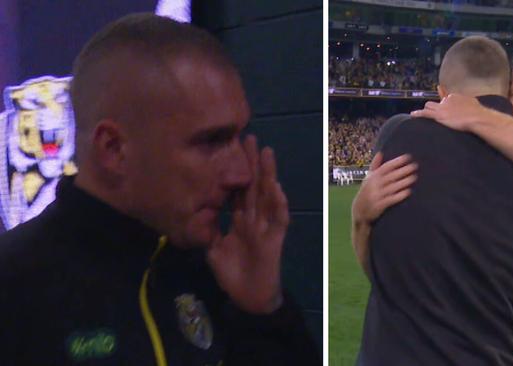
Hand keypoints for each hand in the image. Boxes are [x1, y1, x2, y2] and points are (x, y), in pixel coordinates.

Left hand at [207, 135, 288, 313]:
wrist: (248, 298)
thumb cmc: (233, 274)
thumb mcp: (213, 248)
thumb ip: (208, 230)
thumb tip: (195, 212)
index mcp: (240, 219)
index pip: (238, 189)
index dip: (236, 170)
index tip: (232, 147)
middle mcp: (254, 218)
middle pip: (254, 185)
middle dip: (252, 162)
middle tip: (250, 137)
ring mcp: (266, 226)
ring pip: (268, 196)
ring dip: (268, 175)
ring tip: (267, 152)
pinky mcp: (275, 238)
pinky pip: (279, 219)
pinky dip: (278, 204)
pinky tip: (276, 188)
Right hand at [352, 152, 417, 224]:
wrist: (359, 211)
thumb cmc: (366, 192)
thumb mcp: (368, 179)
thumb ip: (374, 166)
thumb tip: (380, 152)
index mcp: (372, 177)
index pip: (386, 167)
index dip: (397, 161)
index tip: (408, 157)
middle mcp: (374, 185)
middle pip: (391, 176)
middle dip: (403, 170)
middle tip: (414, 166)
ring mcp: (376, 195)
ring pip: (392, 187)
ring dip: (404, 182)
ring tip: (414, 177)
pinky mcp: (379, 205)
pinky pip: (391, 199)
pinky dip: (399, 195)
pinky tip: (408, 191)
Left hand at [409, 93, 486, 131]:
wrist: (476, 117)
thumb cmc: (477, 112)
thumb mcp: (472, 102)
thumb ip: (466, 101)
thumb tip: (467, 101)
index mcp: (454, 96)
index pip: (445, 97)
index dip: (444, 103)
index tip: (443, 107)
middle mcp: (446, 100)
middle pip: (435, 102)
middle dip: (434, 107)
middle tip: (436, 114)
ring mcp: (442, 107)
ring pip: (428, 106)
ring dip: (426, 110)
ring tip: (422, 114)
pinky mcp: (438, 115)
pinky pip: (425, 113)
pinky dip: (418, 114)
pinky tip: (412, 114)